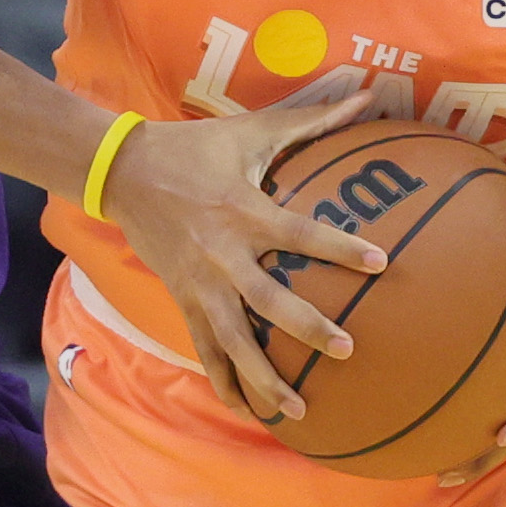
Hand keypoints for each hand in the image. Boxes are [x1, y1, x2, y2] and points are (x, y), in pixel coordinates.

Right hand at [99, 93, 387, 425]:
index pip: (300, 233)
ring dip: (264, 377)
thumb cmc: (196, 148)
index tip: (380, 262)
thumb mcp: (251, 130)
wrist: (125, 172)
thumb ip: (311, 119)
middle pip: (269, 301)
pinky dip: (225, 382)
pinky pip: (205, 350)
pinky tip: (248, 411)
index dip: (339, 247)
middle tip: (347, 348)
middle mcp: (223, 255)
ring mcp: (199, 284)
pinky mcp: (182, 301)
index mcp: (244, 211)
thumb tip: (366, 95)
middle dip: (307, 328)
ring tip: (297, 410)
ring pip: (233, 341)